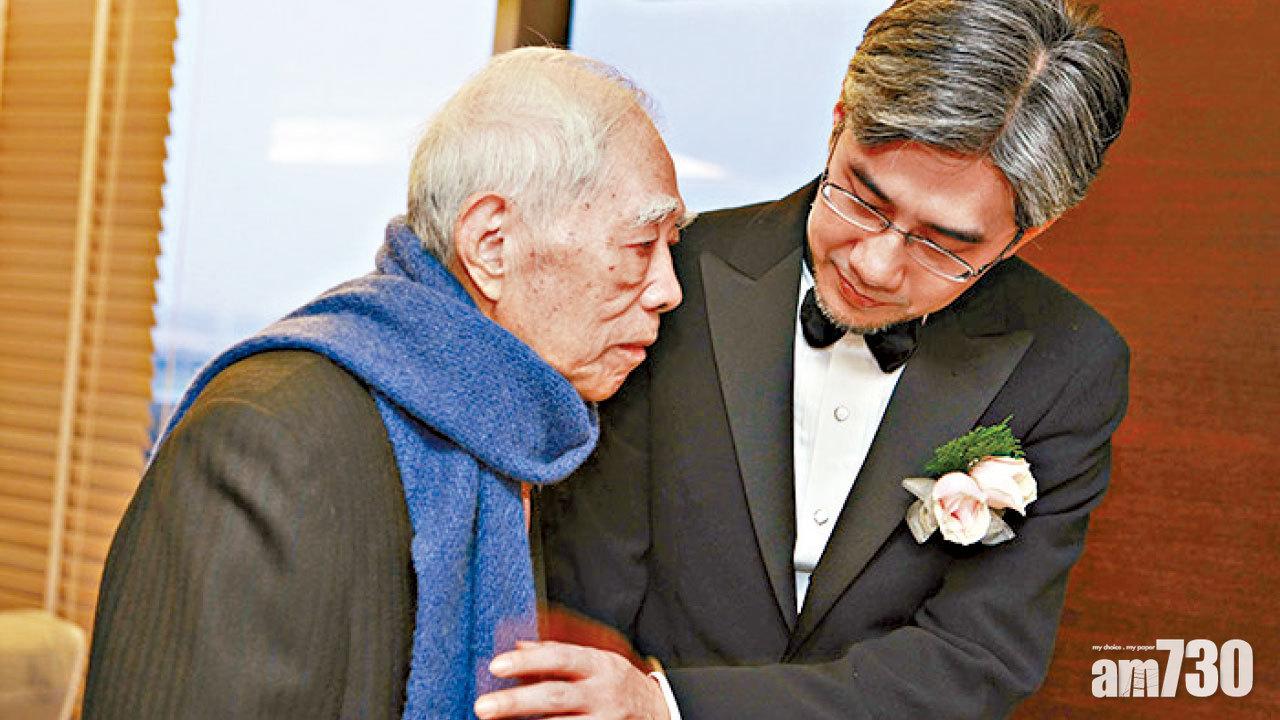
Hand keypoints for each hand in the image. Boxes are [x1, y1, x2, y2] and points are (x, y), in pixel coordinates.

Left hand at [473, 641, 670, 719]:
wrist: (661, 712)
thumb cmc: (617, 683)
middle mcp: (603, 693)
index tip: (496, 665)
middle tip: (482, 707)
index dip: (527, 662)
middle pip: (555, 697)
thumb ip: (557, 654)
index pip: (559, 658)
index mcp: (598, 665)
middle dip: (516, 702)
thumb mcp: (595, 662)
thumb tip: (517, 645)